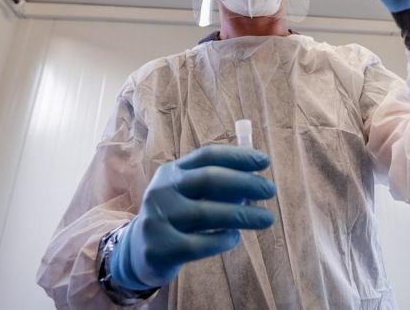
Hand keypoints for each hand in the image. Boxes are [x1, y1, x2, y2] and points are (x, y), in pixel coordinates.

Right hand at [109, 145, 275, 289]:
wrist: (139, 252)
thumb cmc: (176, 217)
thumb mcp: (188, 194)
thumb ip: (216, 185)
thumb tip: (255, 179)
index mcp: (172, 171)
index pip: (207, 156)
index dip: (238, 156)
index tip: (264, 162)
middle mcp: (162, 190)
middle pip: (209, 179)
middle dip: (245, 183)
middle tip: (270, 190)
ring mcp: (157, 219)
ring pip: (207, 213)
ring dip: (243, 215)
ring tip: (266, 219)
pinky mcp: (160, 248)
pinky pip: (200, 244)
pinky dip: (223, 240)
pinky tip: (234, 238)